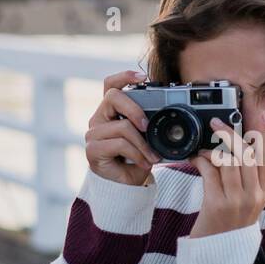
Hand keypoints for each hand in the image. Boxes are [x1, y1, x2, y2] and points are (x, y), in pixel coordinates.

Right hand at [85, 69, 163, 186]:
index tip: (144, 77)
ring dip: (142, 143)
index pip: (110, 85)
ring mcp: (93, 134)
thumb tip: (172, 111)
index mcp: (111, 111)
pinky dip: (137, 154)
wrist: (126, 187)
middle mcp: (99, 118)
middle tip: (148, 126)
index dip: (124, 76)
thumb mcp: (147, 138)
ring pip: (122, 126)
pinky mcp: (93, 149)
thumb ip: (150, 122)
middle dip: (135, 109)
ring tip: (152, 156)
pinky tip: (144, 163)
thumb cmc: (136, 160)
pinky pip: (120, 144)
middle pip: (114, 97)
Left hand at [187, 108, 264, 237]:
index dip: (264, 133)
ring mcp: (237, 201)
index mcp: (263, 194)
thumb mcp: (246, 204)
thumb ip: (246, 180)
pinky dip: (200, 160)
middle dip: (231, 134)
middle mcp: (254, 197)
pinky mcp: (217, 205)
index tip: (261, 114)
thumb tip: (238, 150)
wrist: (217, 255)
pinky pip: (210, 171)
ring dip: (212, 148)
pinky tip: (194, 159)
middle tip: (217, 123)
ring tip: (201, 148)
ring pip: (228, 161)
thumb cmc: (228, 226)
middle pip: (247, 154)